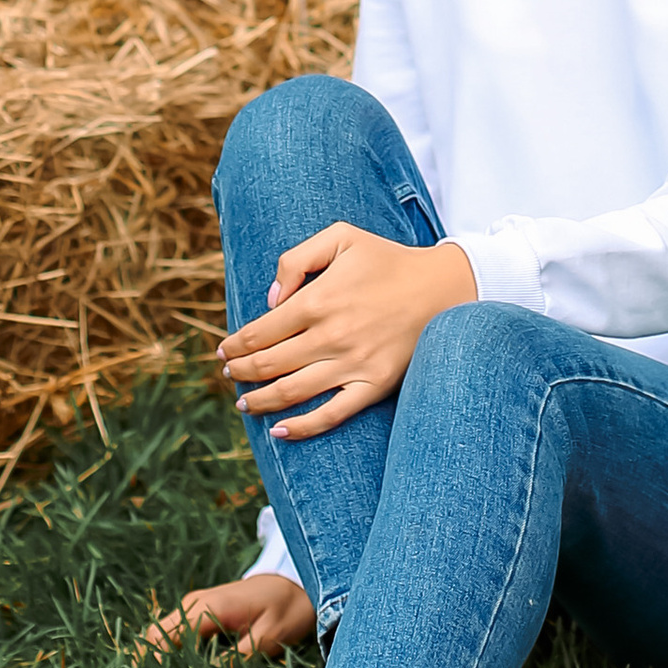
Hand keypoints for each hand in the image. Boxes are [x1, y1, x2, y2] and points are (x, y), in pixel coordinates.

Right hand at [138, 573, 314, 658]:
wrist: (295, 580)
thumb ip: (238, 660)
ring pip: (162, 634)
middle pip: (155, 635)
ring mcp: (195, 605)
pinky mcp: (200, 612)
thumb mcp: (268, 637)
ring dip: (160, 660)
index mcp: (207, 608)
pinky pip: (175, 633)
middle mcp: (194, 604)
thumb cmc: (287, 608)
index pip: (165, 639)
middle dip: (152, 666)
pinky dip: (171, 652)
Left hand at [221, 226, 477, 440]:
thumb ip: (296, 259)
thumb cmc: (387, 260)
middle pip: (268, 364)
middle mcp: (330, 336)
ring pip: (291, 392)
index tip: (225, 350)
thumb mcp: (341, 236)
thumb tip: (270, 299)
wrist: (442, 287)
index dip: (236, 344)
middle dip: (241, 371)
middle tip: (229, 374)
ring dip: (259, 400)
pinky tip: (280, 431)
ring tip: (243, 402)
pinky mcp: (374, 385)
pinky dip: (302, 427)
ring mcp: (352, 364)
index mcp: (318, 300)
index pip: (260, 331)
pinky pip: (332, 414)